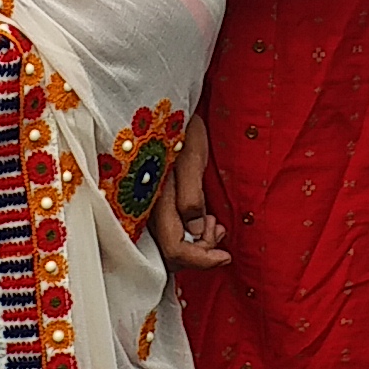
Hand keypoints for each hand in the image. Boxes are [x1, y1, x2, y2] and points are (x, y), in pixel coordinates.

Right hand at [150, 112, 229, 270]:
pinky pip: (166, 231)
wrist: (164, 109)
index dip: (201, 259)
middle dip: (200, 250)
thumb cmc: (179, 128)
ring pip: (168, 245)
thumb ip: (191, 194)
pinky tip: (201, 218)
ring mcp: (145, 209)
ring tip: (213, 221)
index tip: (225, 256)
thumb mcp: (191, 156)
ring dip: (196, 241)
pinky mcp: (150, 205)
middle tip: (219, 228)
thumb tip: (196, 228)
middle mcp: (143, 210)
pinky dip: (188, 231)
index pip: (174, 248)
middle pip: (169, 254)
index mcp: (151, 200)